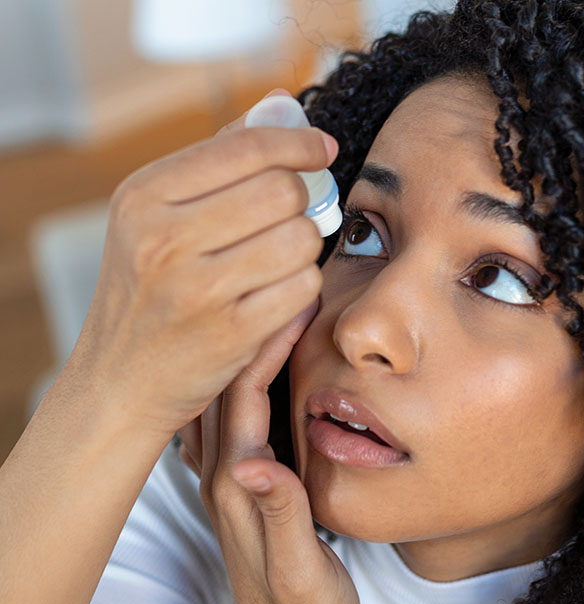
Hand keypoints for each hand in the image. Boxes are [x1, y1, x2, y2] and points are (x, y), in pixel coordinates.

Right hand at [69, 88, 337, 436]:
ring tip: (279, 258)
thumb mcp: (156, 217)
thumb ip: (219, 159)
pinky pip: (303, 287)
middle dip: (300, 201)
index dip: (298, 142)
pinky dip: (302, 286)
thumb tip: (285, 104)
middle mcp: (164, 238)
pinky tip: (279, 292)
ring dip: (303, 246)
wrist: (122, 380)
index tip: (321, 149)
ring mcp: (198, 289)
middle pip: (282, 190)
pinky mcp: (231, 334)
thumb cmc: (148, 292)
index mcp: (143, 196)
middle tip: (290, 218)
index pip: (245, 147)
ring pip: (300, 237)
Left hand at [177, 299, 359, 603]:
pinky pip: (234, 419)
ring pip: (225, 397)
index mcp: (239, 483)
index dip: (267, 344)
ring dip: (246, 351)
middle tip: (280, 289)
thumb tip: (255, 466)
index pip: (245, 395)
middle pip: (227, 385)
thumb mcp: (299, 569)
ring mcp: (228, 479)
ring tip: (270, 313)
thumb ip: (280, 516)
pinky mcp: (241, 486)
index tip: (295, 301)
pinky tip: (259, 369)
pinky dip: (246, 382)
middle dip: (252, 330)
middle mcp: (224, 475)